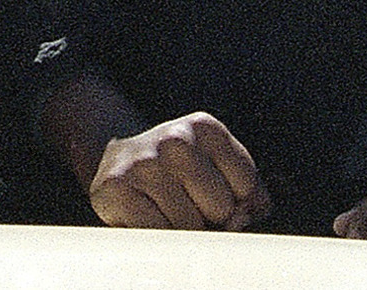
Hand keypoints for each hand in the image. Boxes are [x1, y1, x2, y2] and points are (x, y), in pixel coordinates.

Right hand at [85, 112, 269, 231]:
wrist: (117, 162)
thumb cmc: (179, 174)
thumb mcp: (219, 169)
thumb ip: (249, 196)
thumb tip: (242, 221)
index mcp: (205, 127)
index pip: (246, 187)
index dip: (234, 202)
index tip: (209, 192)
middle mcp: (175, 140)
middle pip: (221, 208)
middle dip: (209, 218)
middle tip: (183, 202)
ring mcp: (144, 164)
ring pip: (191, 227)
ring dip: (182, 231)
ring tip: (164, 210)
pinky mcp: (118, 189)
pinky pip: (159, 236)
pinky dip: (158, 239)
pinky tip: (145, 219)